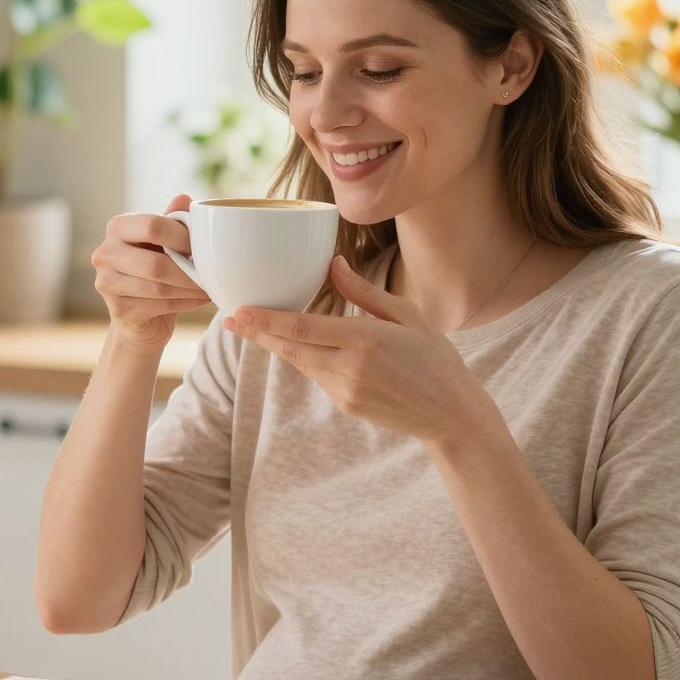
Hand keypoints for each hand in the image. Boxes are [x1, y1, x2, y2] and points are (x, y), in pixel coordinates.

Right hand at [93, 193, 211, 350]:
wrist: (140, 315)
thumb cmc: (155, 269)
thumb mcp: (164, 242)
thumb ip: (173, 220)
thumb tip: (184, 198)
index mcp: (118, 227)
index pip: (152, 226)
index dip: (183, 237)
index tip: (203, 247)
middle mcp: (105, 253)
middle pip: (155, 264)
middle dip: (189, 271)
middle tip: (211, 274)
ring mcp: (107, 283)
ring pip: (159, 288)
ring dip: (190, 289)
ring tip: (209, 287)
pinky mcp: (118, 309)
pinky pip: (160, 306)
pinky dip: (186, 303)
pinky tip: (198, 299)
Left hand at [225, 256, 498, 449]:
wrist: (450, 414)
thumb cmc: (435, 358)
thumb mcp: (407, 316)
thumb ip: (364, 293)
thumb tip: (333, 264)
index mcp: (366, 340)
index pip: (303, 329)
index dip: (266, 321)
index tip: (239, 311)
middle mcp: (350, 368)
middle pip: (291, 349)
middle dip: (258, 334)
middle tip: (229, 319)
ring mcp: (345, 391)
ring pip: (301, 362)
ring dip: (279, 345)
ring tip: (254, 326)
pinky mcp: (345, 404)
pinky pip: (318, 375)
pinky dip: (307, 358)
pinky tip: (301, 345)